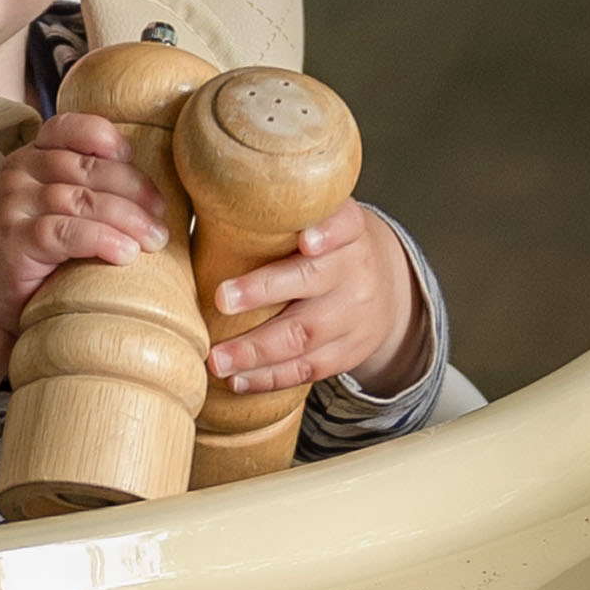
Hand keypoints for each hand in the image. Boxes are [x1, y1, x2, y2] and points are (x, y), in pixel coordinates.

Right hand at [0, 110, 167, 399]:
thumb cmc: (29, 250)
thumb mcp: (51, 206)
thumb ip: (85, 189)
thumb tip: (155, 196)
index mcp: (33, 155)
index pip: (68, 127)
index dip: (104, 136)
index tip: (133, 156)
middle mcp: (19, 172)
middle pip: (87, 168)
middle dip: (133, 188)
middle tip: (161, 215)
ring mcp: (13, 204)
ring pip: (80, 199)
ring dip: (126, 218)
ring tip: (155, 238)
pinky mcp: (14, 240)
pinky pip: (63, 233)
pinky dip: (100, 240)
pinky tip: (125, 252)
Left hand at [206, 199, 423, 401]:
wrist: (384, 287)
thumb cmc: (326, 249)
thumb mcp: (318, 220)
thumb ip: (280, 217)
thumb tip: (206, 209)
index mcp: (348, 230)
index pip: (343, 225)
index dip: (327, 232)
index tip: (306, 240)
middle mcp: (356, 269)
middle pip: (312, 281)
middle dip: (263, 292)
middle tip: (221, 300)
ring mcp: (356, 314)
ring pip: (306, 334)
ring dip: (257, 349)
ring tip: (218, 359)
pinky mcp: (350, 351)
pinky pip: (309, 368)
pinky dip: (271, 377)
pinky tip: (239, 380)